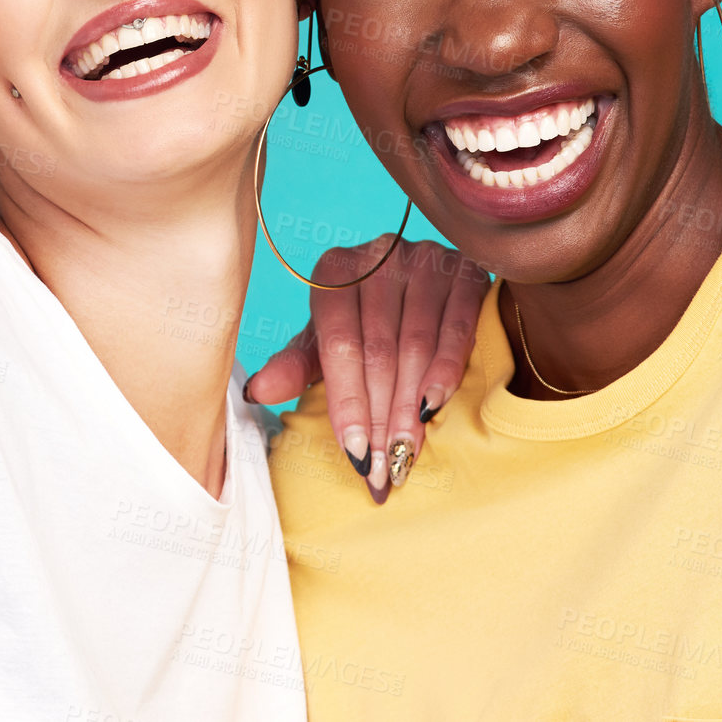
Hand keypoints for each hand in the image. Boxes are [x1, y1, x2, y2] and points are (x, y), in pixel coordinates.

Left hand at [245, 237, 487, 499]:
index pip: (339, 344)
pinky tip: (434, 407)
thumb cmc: (365, 322)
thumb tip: (255, 392)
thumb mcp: (327, 342)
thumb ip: (295, 366)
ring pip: (415, 344)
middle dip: (379, 416)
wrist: (426, 288)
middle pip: (378, 350)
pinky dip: (446, 371)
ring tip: (404, 452)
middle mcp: (379, 255)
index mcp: (336, 270)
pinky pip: (458, 328)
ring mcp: (426, 258)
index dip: (347, 402)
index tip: (354, 453)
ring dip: (410, 406)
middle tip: (382, 467)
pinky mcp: (466, 271)